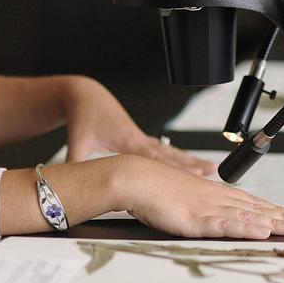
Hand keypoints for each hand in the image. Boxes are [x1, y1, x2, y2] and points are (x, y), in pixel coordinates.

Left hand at [63, 77, 216, 175]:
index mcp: (128, 141)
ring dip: (191, 161)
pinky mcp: (140, 139)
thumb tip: (71, 186)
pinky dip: (179, 158)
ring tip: (211, 169)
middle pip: (171, 155)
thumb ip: (76, 163)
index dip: (174, 168)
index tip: (191, 175)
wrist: (86, 96)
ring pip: (172, 152)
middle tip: (212, 173)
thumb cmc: (83, 117)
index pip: (155, 158)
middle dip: (192, 165)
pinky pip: (165, 150)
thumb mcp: (77, 142)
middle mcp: (140, 140)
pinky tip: (190, 164)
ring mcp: (142, 139)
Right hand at [116, 155, 283, 238]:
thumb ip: (201, 207)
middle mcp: (217, 199)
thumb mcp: (184, 198)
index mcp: (215, 194)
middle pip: (256, 208)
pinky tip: (261, 232)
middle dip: (282, 216)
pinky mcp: (197, 218)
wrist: (135, 178)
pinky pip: (226, 225)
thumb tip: (211, 215)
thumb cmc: (154, 188)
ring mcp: (209, 208)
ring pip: (247, 216)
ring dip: (272, 222)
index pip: (251, 203)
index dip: (274, 210)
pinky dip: (245, 228)